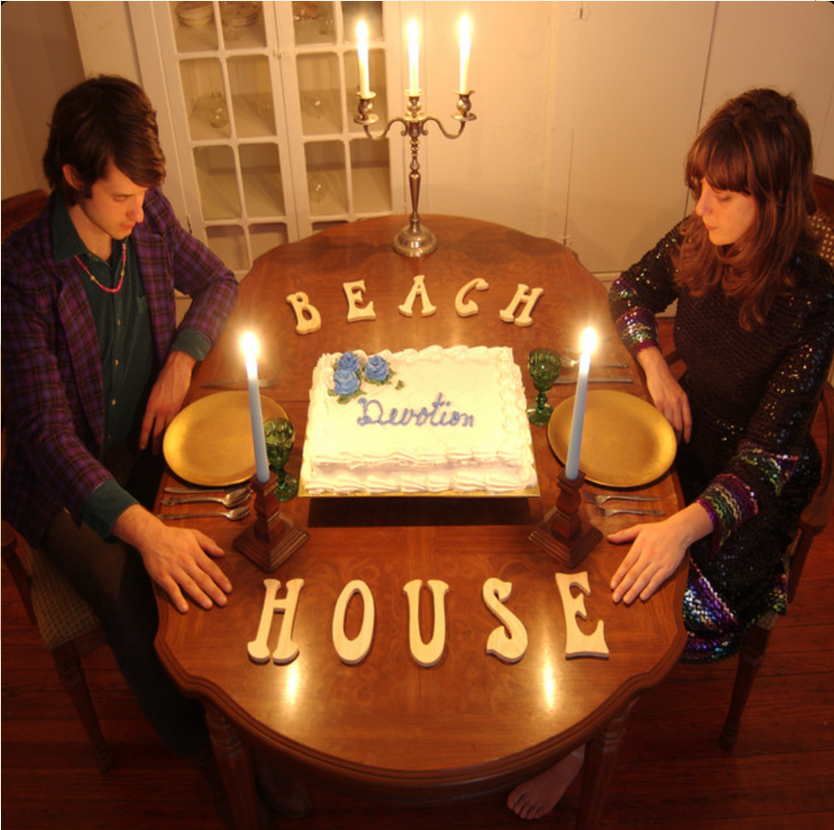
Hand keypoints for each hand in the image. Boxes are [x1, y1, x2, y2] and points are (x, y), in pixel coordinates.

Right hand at [113, 505, 232, 612]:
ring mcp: (173, 570)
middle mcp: (186, 562)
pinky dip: (178, 599)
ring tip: (209, 605)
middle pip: (202, 579)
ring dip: (199, 596)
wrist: (151, 536)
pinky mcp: (162, 576)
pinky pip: (171, 589)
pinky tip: (184, 608)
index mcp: (195, 552)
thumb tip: (222, 553)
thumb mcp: (194, 534)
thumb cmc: (173, 536)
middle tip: (223, 602)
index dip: (221, 579)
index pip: (211, 568)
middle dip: (214, 591)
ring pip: (189, 585)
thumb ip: (208, 543)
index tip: (229, 589)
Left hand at [140, 350, 196, 452]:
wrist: (177, 368)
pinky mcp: (181, 407)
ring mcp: (171, 409)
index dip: (144, 438)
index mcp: (151, 404)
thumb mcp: (153, 392)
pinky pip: (176, 423)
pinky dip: (174, 431)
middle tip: (154, 453)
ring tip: (164, 449)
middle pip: (157, 431)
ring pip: (168, 430)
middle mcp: (160, 409)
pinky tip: (174, 437)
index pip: (145, 426)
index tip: (142, 446)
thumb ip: (152, 405)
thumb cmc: (165, 377)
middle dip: (155, 443)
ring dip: (165, 440)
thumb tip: (150, 417)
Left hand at [608, 504, 711, 603]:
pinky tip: (643, 597)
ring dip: (635, 591)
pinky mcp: (669, 568)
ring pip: (644, 579)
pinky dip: (650, 589)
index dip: (619, 575)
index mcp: (639, 546)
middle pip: (634, 574)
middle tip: (615, 598)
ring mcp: (659, 562)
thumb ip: (623, 534)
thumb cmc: (658, 530)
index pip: (626, 563)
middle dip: (624, 587)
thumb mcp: (639, 528)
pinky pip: (658, 580)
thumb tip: (609, 537)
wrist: (680, 530)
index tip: (612, 585)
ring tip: (626, 600)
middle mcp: (648, 555)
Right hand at [637, 347, 691, 441]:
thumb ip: (679, 404)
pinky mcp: (658, 402)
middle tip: (675, 444)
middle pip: (679, 425)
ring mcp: (668, 403)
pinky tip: (659, 430)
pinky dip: (661, 425)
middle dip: (678, 437)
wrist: (658, 371)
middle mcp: (678, 403)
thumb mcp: (678, 392)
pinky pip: (661, 417)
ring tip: (667, 440)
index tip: (686, 441)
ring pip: (670, 423)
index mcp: (685, 400)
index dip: (688, 433)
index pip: (688, 421)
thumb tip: (678, 417)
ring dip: (669, 433)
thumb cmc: (666, 381)